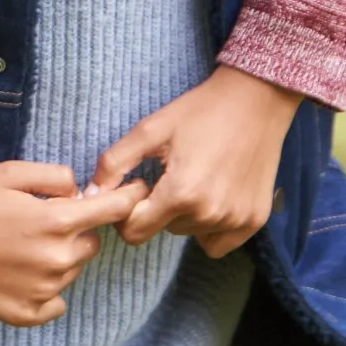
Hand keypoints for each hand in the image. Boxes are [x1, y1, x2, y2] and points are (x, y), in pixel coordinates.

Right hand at [0, 161, 146, 326]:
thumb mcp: (7, 172)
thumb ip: (54, 175)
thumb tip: (79, 189)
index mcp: (56, 222)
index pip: (113, 210)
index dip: (129, 197)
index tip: (138, 191)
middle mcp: (57, 260)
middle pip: (91, 243)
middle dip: (75, 230)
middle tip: (37, 221)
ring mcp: (43, 290)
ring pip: (71, 270)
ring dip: (58, 257)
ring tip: (18, 245)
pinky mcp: (27, 313)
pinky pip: (56, 303)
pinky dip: (46, 290)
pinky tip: (20, 274)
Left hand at [90, 64, 303, 257]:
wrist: (254, 102)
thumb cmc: (199, 112)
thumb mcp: (149, 130)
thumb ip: (114, 163)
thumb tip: (90, 194)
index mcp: (181, 194)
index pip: (134, 231)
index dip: (128, 209)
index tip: (139, 184)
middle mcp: (210, 214)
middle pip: (161, 230)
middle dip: (156, 208)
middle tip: (168, 173)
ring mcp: (235, 220)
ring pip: (187, 233)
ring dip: (182, 214)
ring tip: (193, 177)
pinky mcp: (253, 222)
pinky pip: (216, 243)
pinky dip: (207, 227)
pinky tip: (210, 196)